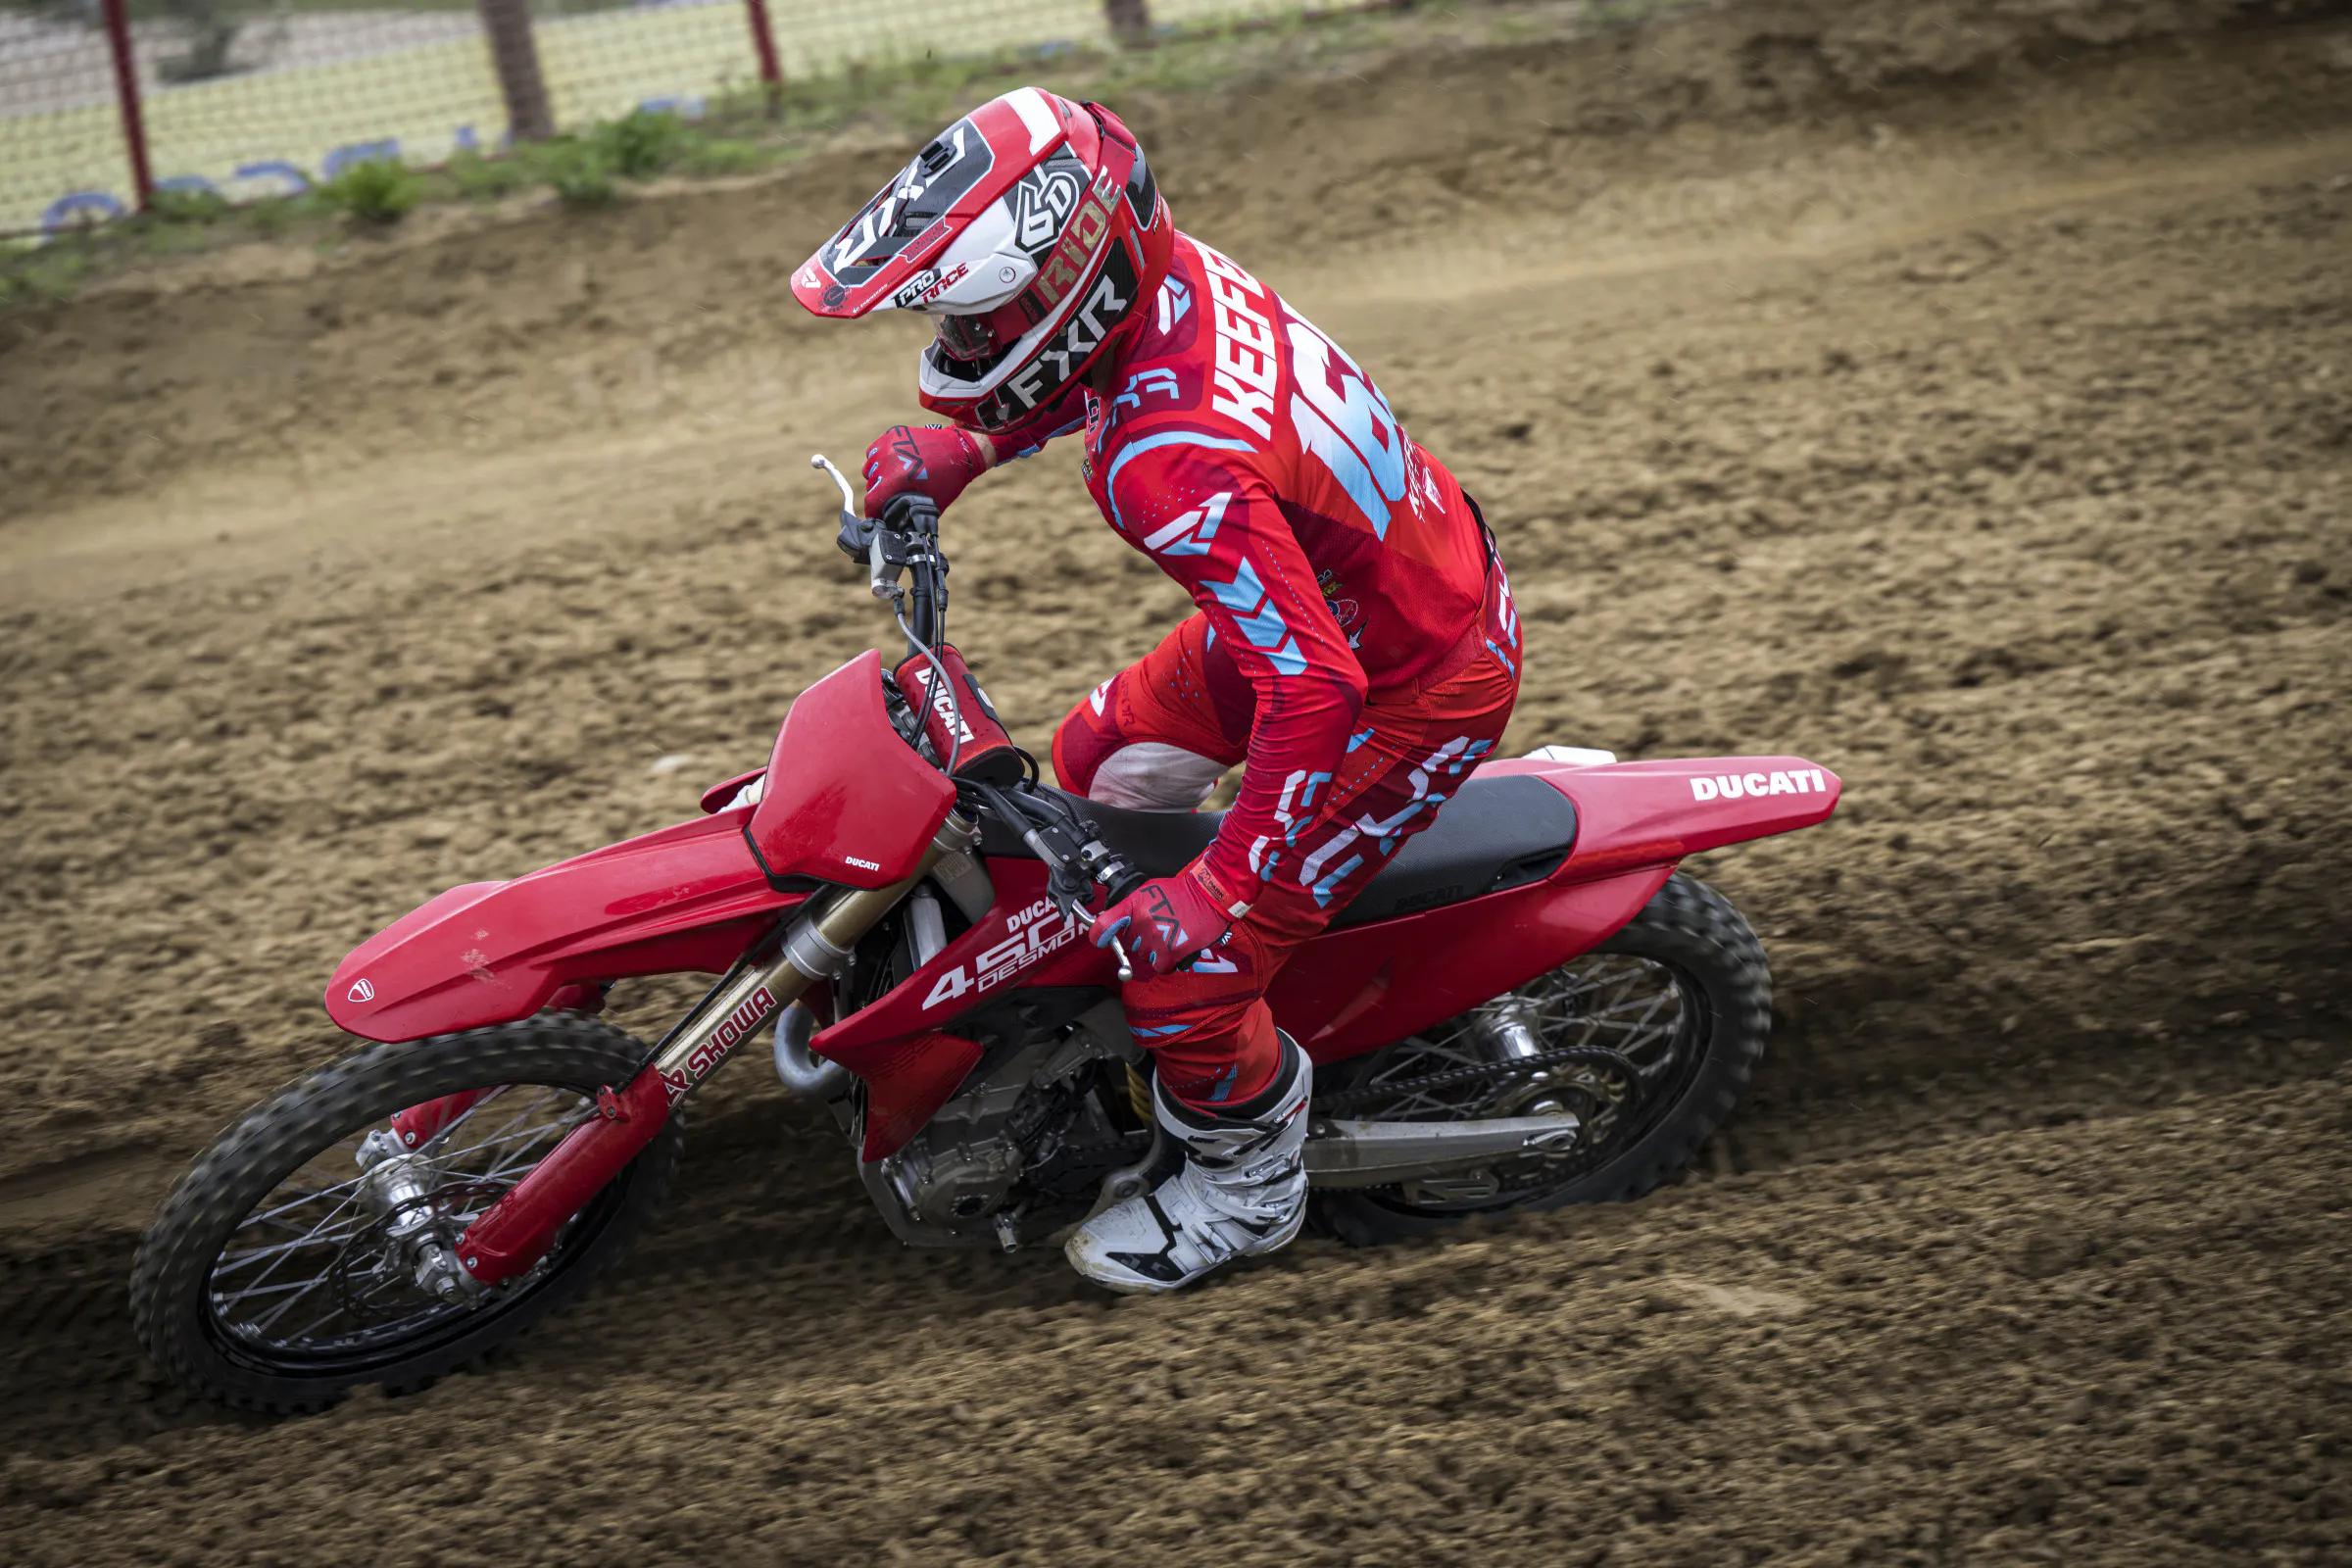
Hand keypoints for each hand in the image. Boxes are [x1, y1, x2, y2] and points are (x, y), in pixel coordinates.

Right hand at [862, 424, 992, 518]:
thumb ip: (911, 515)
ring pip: (869, 469)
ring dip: (876, 477)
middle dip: (879, 495)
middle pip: (871, 486)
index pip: (871, 501)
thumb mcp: (931, 504)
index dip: (873, 512)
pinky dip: (879, 461)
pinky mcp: (892, 434)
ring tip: (892, 480)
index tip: (876, 515)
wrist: (959, 450)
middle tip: (893, 496)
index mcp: (898, 478)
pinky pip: (874, 452)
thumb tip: (899, 529)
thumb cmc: (948, 479)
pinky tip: (892, 465)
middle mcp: (889, 460)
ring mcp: (889, 445)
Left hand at [1093, 868, 1236, 978]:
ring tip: (1169, 935)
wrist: (1208, 897)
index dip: (1098, 936)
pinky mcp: (1171, 952)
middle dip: (1139, 940)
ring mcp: (1157, 939)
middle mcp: (1143, 922)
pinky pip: (1159, 967)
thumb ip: (1130, 907)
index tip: (1100, 940)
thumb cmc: (1180, 893)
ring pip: (1143, 956)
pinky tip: (1174, 948)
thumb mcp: (1149, 891)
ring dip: (1153, 951)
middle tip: (1156, 928)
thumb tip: (1114, 921)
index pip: (1104, 925)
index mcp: (1134, 905)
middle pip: (1127, 944)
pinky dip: (1165, 962)